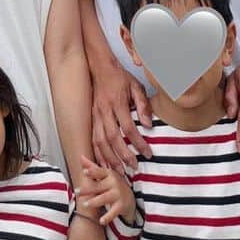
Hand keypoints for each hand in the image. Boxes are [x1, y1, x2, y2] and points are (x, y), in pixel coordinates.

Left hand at [77, 154, 136, 225]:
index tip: (84, 172)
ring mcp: (118, 194)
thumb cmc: (113, 184)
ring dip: (94, 202)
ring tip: (85, 204)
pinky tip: (101, 221)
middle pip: (98, 186)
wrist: (130, 197)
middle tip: (76, 191)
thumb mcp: (105, 174)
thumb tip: (80, 157)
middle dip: (87, 189)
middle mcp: (114, 183)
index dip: (92, 171)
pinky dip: (107, 217)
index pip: (99, 172)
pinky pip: (113, 212)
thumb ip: (92, 167)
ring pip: (104, 198)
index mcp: (109, 174)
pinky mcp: (120, 206)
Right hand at [90, 56, 152, 171]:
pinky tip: (104, 164)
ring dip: (109, 158)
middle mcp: (104, 111)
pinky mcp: (91, 119)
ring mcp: (95, 115)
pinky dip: (97, 154)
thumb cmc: (120, 78)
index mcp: (117, 102)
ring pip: (100, 141)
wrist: (100, 68)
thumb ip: (143, 105)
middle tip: (134, 167)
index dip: (138, 142)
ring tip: (119, 171)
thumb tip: (148, 125)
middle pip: (112, 138)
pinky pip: (92, 139)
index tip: (148, 153)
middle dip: (123, 155)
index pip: (128, 127)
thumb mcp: (136, 86)